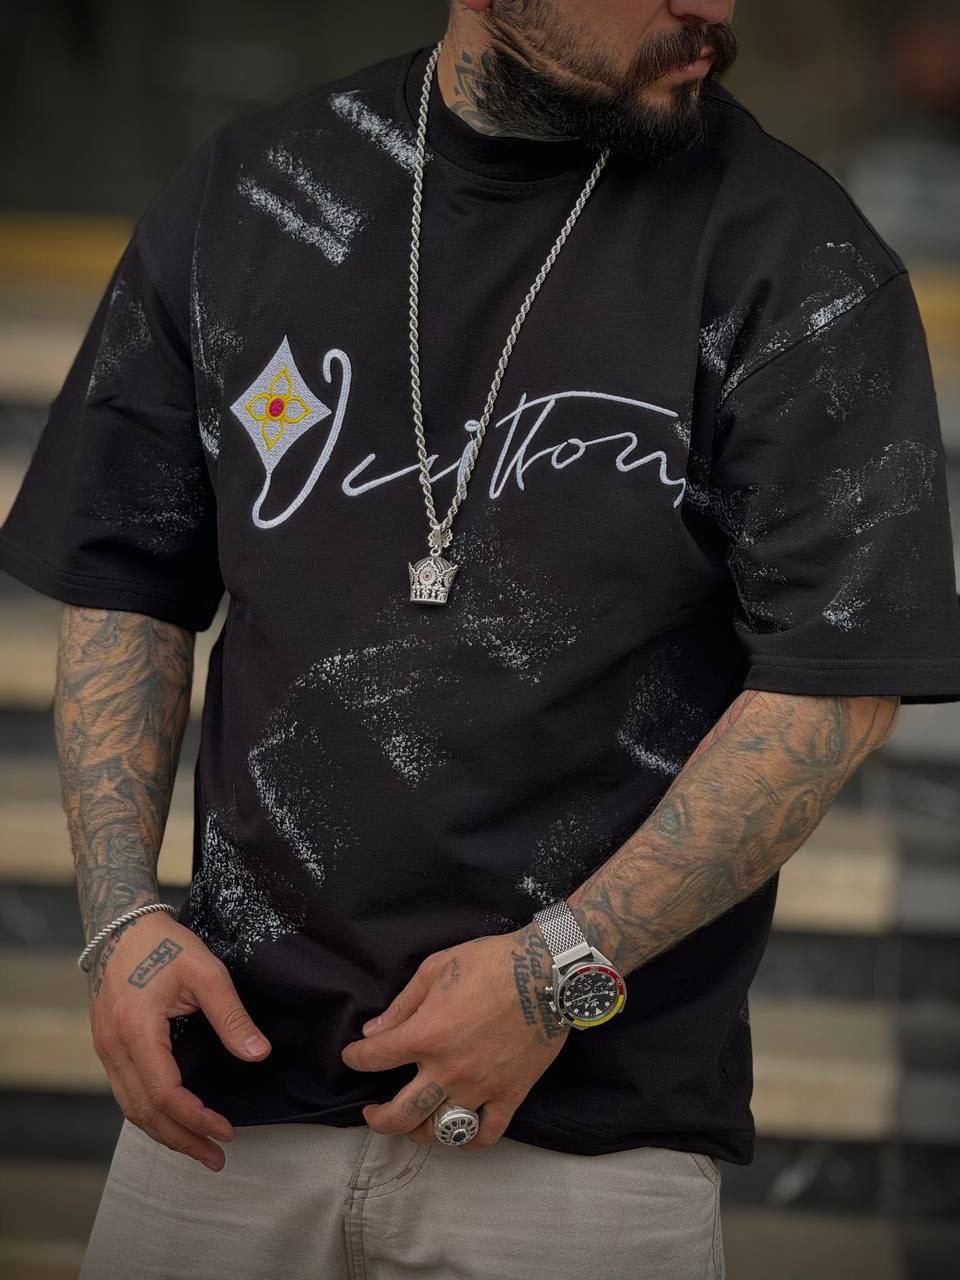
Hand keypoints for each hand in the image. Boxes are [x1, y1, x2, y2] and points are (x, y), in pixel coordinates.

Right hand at [86, 911, 271, 1171]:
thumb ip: (232, 1016)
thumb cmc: (165, 943)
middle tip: (215, 1156)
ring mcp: (105, 1048)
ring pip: (130, 1107)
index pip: (163, 1093)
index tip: (225, 1131)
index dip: (194, 1118)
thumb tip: (258, 1055)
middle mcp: (113, 1046)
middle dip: (181, 1139)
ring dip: (164, 1132)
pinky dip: (150, 1113)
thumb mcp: (207, 972)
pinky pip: (126, 1092)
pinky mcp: (107, 1046)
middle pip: (143, 1111)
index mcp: (136, 1029)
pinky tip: (173, 1119)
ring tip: (199, 1148)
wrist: (123, 925)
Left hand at [340, 921, 568, 1148]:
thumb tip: (374, 1032)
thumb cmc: (490, 962)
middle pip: (401, 1114)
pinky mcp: (510, 1095)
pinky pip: (486, 1134)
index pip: (375, 1058)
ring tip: (412, 1123)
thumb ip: (402, 1004)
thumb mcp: (436, 968)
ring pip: (441, 1131)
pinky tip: (458, 1131)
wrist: (546, 973)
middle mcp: (448, 1070)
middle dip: (377, 1118)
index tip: (354, 1055)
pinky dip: (469, 1140)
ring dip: (418, 1132)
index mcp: (425, 1035)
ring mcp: (480, 1088)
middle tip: (372, 1112)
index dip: (356, 1058)